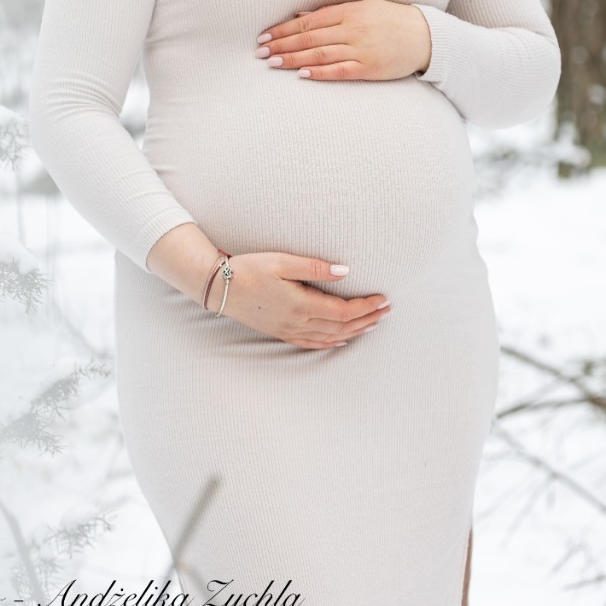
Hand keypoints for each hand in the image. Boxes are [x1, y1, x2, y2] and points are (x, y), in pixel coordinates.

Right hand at [208, 252, 390, 349]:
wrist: (218, 288)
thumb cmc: (248, 269)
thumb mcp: (282, 261)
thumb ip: (314, 268)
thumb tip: (345, 272)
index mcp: (301, 305)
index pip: (344, 311)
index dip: (366, 307)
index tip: (384, 299)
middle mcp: (298, 322)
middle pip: (342, 327)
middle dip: (367, 320)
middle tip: (386, 311)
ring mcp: (289, 330)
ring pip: (330, 337)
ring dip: (354, 332)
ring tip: (373, 325)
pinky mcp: (280, 332)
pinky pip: (312, 343)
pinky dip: (331, 343)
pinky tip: (340, 340)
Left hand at [255, 0, 432, 81]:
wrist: (426, 36)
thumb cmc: (392, 19)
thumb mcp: (363, 7)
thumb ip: (332, 12)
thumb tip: (300, 16)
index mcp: (349, 11)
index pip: (308, 21)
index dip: (284, 29)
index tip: (265, 35)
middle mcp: (352, 29)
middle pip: (308, 38)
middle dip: (281, 45)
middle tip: (260, 52)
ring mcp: (360, 49)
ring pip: (319, 54)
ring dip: (292, 59)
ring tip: (272, 63)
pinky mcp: (369, 68)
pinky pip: (339, 71)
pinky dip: (319, 72)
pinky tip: (302, 74)